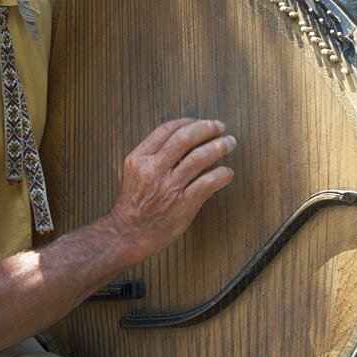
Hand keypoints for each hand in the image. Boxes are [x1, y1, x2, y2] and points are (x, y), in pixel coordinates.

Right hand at [109, 118, 235, 258]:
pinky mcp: (183, 205)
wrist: (128, 234)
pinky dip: (222, 174)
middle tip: (220, 127)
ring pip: (199, 157)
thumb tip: (184, 139)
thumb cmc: (133, 204)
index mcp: (139, 158)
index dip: (188, 122)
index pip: (167, 129)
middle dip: (207, 128)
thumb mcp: (133, 172)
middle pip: (185, 138)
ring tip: (229, 143)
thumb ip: (153, 155)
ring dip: (219, 146)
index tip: (200, 122)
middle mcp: (153, 169)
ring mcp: (169, 187)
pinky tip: (227, 172)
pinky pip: (208, 183)